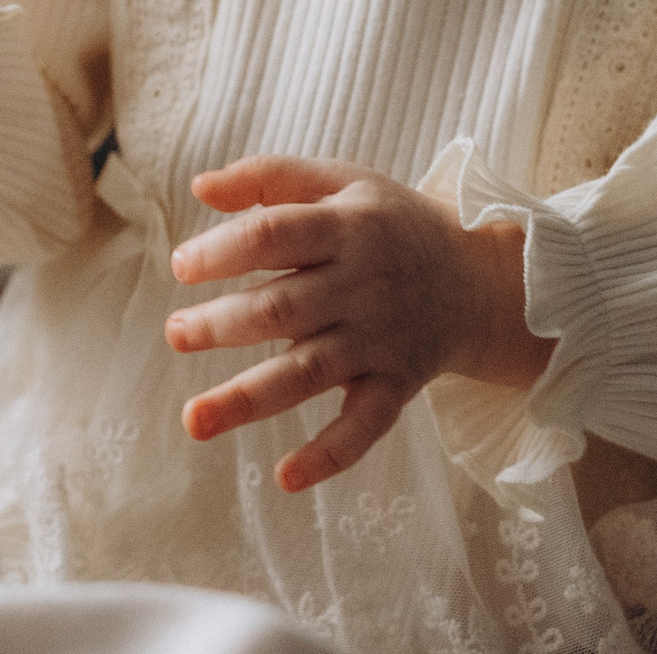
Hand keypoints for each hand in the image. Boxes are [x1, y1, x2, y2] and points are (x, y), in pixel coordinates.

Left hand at [164, 154, 552, 492]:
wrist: (481, 280)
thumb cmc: (392, 224)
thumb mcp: (342, 180)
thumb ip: (270, 177)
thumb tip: (200, 185)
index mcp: (346, 227)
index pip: (275, 234)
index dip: (223, 250)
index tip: (182, 266)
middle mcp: (362, 286)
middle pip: (281, 309)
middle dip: (221, 325)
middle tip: (175, 333)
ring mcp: (379, 341)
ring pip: (307, 373)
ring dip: (247, 398)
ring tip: (192, 420)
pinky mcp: (395, 385)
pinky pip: (365, 425)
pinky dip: (330, 453)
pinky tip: (286, 478)